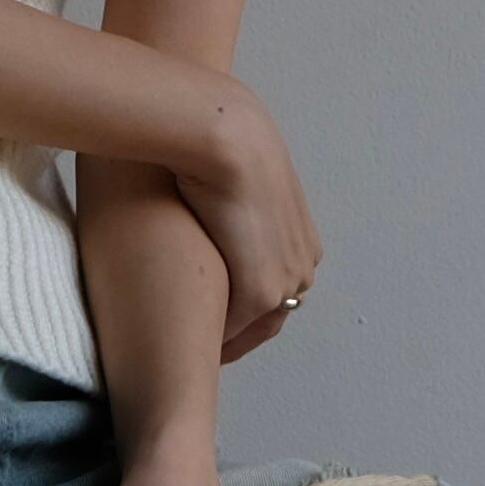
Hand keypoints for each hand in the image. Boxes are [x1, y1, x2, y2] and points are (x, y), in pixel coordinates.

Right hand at [172, 91, 321, 348]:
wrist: (226, 136)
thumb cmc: (222, 141)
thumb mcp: (239, 176)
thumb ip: (233, 201)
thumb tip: (208, 197)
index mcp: (301, 239)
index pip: (275, 289)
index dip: (243, 307)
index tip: (216, 318)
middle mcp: (302, 264)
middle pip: (269, 317)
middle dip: (238, 334)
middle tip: (203, 347)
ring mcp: (285, 281)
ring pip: (252, 328)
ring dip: (225, 340)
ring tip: (191, 349)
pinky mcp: (260, 292)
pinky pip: (233, 332)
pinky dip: (211, 342)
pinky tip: (182, 342)